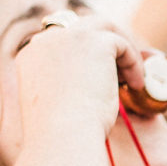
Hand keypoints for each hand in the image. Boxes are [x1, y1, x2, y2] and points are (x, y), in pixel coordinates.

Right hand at [13, 13, 146, 140]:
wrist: (64, 137)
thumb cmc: (60, 136)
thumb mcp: (54, 108)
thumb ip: (63, 89)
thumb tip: (88, 87)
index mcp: (30, 57)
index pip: (60, 42)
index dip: (84, 55)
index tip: (100, 74)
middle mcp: (46, 41)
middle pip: (82, 28)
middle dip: (105, 45)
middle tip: (121, 70)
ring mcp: (70, 38)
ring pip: (104, 28)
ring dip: (122, 49)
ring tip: (133, 77)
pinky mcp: (96, 42)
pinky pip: (122, 45)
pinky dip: (133, 62)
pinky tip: (137, 86)